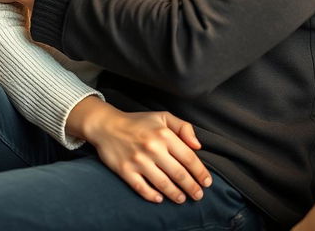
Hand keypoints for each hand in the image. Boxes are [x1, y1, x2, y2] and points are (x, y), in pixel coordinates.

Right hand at [67, 97, 211, 203]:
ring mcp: (138, 161)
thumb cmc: (138, 122)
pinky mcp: (125, 171)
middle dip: (192, 187)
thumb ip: (183, 127)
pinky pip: (142, 188)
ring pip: (163, 183)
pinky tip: (160, 198)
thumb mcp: (163, 116)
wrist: (107, 125)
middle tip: (198, 195)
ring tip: (182, 199)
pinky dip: (153, 196)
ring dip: (176, 194)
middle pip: (178, 173)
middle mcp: (152, 148)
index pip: (188, 157)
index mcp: (164, 134)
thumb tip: (198, 146)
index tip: (206, 182)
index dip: (200, 172)